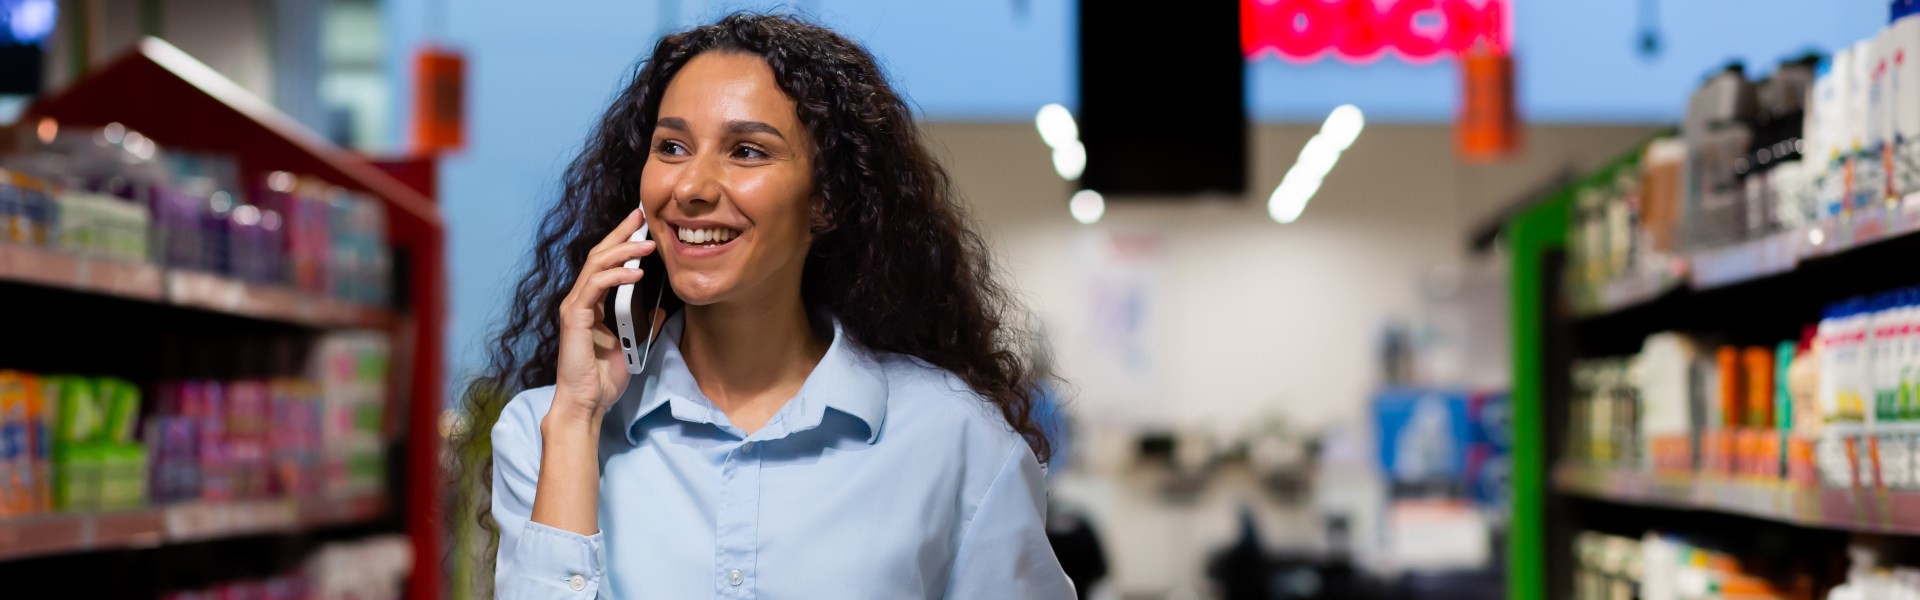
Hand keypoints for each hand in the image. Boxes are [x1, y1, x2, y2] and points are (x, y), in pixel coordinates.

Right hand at [551, 208, 659, 423]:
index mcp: (593, 303)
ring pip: (597, 265)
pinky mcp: (574, 317)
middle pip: (599, 254)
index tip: (642, 225)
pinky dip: (617, 277)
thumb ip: (644, 324)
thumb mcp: (633, 345)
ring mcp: (575, 306)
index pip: (607, 262)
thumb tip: (663, 309)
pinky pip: (596, 288)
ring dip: (624, 251)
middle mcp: (580, 299)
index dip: (622, 241)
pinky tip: (638, 273)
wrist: (586, 402)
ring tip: (648, 243)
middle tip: (642, 216)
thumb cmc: (603, 377)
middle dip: (621, 233)